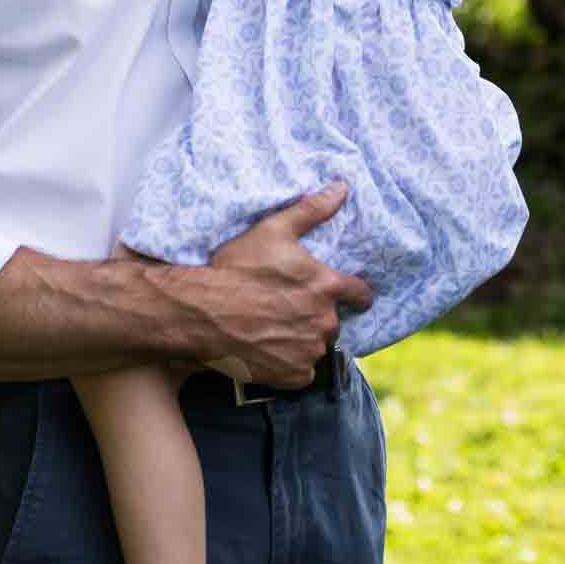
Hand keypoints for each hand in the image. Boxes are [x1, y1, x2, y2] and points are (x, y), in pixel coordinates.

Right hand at [203, 181, 371, 386]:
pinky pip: (302, 371)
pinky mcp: (293, 375)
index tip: (350, 295)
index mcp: (326, 287)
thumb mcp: (273, 230)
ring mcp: (309, 351)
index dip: (355, 294)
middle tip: (287, 307)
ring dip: (302, 339)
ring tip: (273, 327)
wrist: (203, 311)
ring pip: (316, 346)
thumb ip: (312, 210)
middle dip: (316, 315)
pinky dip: (290, 363)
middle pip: (332, 321)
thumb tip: (341, 188)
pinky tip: (268, 348)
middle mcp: (324, 322)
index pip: (361, 294)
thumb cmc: (236, 268)